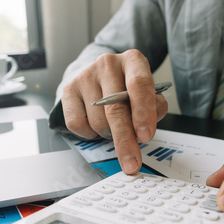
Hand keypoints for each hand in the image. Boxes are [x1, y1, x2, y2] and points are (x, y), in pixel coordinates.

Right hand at [62, 49, 167, 173]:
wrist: (98, 77)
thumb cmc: (127, 88)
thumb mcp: (148, 93)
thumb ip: (155, 109)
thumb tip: (145, 130)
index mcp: (133, 61)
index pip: (139, 85)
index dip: (143, 113)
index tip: (145, 136)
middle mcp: (108, 63)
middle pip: (116, 109)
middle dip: (125, 140)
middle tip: (131, 162)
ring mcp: (86, 75)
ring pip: (98, 121)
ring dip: (108, 134)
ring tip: (114, 127)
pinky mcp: (68, 89)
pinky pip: (78, 124)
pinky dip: (90, 133)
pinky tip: (96, 124)